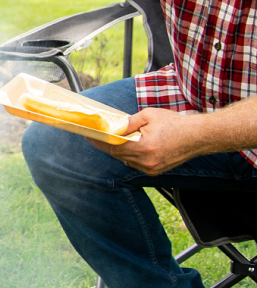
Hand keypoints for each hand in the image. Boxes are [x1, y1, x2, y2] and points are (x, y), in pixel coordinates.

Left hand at [86, 107, 208, 175]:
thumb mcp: (149, 116)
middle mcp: (147, 161)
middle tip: (99, 136)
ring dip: (120, 150)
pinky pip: (136, 164)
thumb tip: (113, 126)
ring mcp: (151, 168)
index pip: (114, 147)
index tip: (89, 136)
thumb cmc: (175, 124)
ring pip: (126, 160)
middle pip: (118, 155)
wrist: (198, 137)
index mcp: (144, 147)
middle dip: (108, 145)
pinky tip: (132, 146)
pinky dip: (131, 155)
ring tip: (117, 139)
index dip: (99, 142)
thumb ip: (128, 122)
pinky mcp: (156, 171)